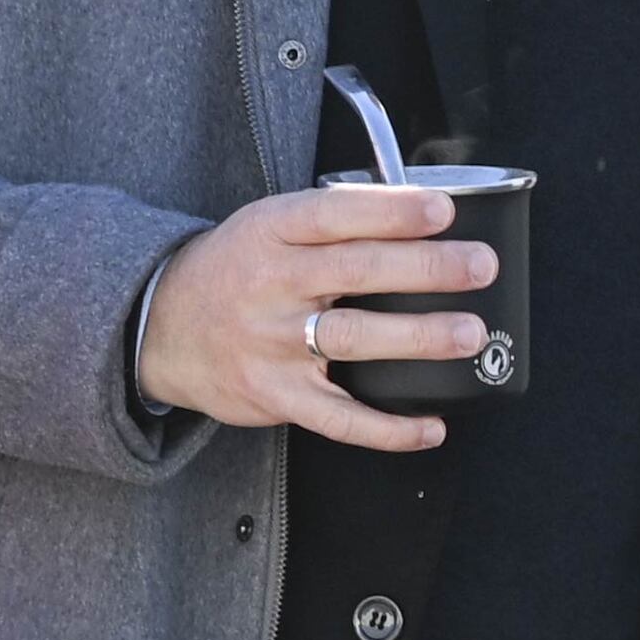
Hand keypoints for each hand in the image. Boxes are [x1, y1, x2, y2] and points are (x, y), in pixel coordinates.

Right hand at [136, 184, 492, 452]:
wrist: (159, 327)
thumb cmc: (236, 269)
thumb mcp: (268, 225)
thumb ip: (332, 220)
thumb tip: (423, 211)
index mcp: (270, 232)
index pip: (335, 215)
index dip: (391, 211)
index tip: (443, 211)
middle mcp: (271, 285)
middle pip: (357, 271)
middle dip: (427, 270)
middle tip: (481, 266)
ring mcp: (271, 343)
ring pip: (353, 339)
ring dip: (418, 337)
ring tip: (469, 332)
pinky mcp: (274, 395)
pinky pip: (338, 418)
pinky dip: (388, 428)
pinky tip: (431, 426)